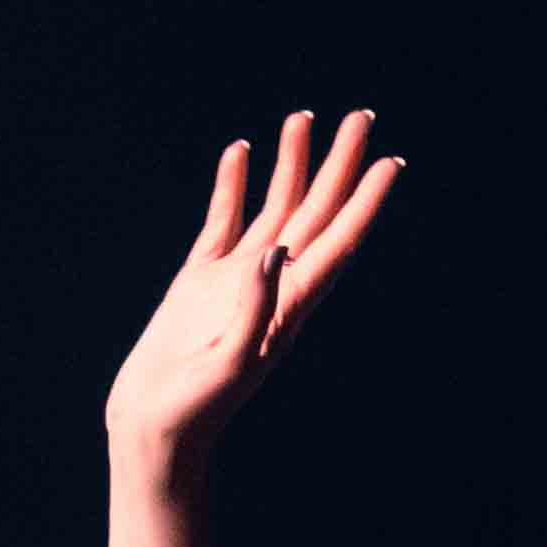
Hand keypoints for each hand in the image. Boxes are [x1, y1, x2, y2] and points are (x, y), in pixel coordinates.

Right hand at [103, 115, 398, 473]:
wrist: (154, 431)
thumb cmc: (193, 410)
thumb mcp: (229, 364)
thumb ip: (255, 308)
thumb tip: (278, 251)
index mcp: (289, 307)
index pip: (339, 242)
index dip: (366, 202)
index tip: (392, 162)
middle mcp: (273, 286)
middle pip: (317, 212)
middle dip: (341, 164)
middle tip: (364, 115)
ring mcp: (236, 280)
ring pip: (275, 207)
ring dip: (292, 164)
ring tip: (303, 117)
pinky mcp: (200, 280)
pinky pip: (224, 221)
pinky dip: (233, 185)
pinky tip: (240, 151)